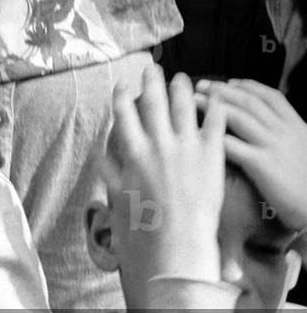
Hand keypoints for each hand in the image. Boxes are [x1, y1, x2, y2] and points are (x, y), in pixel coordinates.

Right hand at [105, 68, 227, 299]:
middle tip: (152, 68)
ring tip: (181, 77)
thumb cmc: (142, 226)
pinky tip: (214, 97)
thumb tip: (99, 154)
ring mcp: (187, 147)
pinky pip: (214, 123)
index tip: (123, 84)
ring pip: (183, 106)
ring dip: (181, 88)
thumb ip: (109, 171)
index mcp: (133, 152)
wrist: (176, 244)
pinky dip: (214, 107)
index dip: (121, 95)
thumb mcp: (117, 196)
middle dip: (151, 82)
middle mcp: (158, 143)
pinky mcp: (212, 155)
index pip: (123, 113)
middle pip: (153, 102)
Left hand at [196, 78, 306, 233]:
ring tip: (194, 101)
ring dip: (213, 106)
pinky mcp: (262, 164)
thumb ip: (286, 133)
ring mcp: (273, 146)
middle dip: (223, 90)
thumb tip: (267, 123)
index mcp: (295, 125)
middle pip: (249, 102)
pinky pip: (233, 145)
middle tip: (202, 85)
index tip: (230, 82)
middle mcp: (284, 131)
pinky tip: (198, 133)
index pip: (270, 96)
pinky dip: (214, 137)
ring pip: (239, 117)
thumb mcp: (303, 147)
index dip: (248, 86)